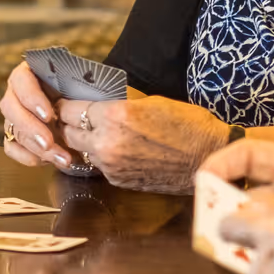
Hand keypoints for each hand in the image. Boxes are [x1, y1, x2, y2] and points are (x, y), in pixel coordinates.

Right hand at [0, 62, 77, 168]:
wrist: (86, 114)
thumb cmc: (85, 93)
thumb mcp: (84, 85)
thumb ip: (79, 86)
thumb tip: (80, 96)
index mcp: (30, 73)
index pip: (21, 80)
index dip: (31, 98)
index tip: (49, 115)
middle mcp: (17, 93)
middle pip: (11, 108)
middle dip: (31, 128)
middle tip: (48, 143)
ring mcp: (14, 115)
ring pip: (13, 130)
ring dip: (35, 148)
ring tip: (62, 158)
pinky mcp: (15, 135)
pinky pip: (12, 147)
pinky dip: (28, 157)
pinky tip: (48, 161)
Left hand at [60, 95, 233, 192]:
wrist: (208, 158)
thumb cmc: (186, 124)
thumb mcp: (150, 100)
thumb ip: (118, 99)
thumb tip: (95, 93)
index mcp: (115, 116)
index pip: (70, 109)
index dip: (65, 104)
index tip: (65, 101)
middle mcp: (107, 143)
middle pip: (68, 132)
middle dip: (68, 123)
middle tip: (72, 115)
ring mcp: (111, 165)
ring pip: (79, 150)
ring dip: (81, 140)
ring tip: (89, 130)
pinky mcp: (118, 180)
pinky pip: (97, 164)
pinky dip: (98, 155)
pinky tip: (109, 146)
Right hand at [203, 140, 273, 273]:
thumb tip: (242, 216)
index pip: (248, 155)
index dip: (221, 165)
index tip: (200, 185)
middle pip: (245, 195)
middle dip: (224, 209)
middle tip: (209, 229)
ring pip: (256, 229)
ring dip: (241, 240)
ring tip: (227, 254)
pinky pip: (273, 254)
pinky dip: (260, 261)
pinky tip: (256, 271)